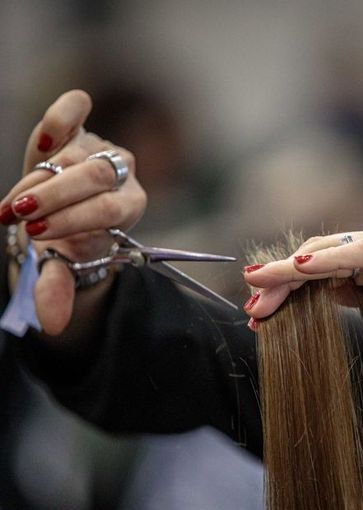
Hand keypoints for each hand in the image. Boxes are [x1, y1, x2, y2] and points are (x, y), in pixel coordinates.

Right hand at [1, 90, 146, 334]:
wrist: (59, 214)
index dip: (73, 218)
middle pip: (96, 176)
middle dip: (54, 196)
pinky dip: (61, 118)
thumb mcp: (61, 266)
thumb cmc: (65, 242)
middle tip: (18, 216)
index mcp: (129, 207)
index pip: (109, 209)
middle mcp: (123, 174)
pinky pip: (73, 112)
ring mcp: (99, 146)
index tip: (37, 232)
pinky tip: (43, 140)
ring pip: (74, 152)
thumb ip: (57, 289)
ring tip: (14, 203)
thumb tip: (53, 326)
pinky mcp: (75, 128)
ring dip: (38, 177)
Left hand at [242, 223, 362, 356]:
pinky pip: (362, 254)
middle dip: (278, 279)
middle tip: (248, 304)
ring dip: (290, 270)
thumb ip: (357, 296)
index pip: (321, 265)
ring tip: (257, 285)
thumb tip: (318, 294)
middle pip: (317, 256)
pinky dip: (330, 260)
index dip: (286, 283)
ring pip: (331, 252)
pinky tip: (300, 268)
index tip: (258, 308)